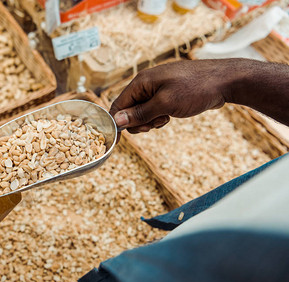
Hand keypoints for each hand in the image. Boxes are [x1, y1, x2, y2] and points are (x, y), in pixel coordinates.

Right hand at [109, 59, 235, 132]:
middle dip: (138, 122)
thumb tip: (118, 120)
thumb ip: (140, 113)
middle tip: (154, 125)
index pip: (118, 104)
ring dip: (150, 120)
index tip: (118, 140)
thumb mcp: (165, 104)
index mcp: (141, 82)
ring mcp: (158, 88)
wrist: (225, 80)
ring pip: (143, 111)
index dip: (117, 122)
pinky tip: (171, 116)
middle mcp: (146, 83)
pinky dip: (159, 116)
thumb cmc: (195, 89)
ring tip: (165, 119)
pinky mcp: (168, 93)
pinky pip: (155, 109)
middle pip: (129, 109)